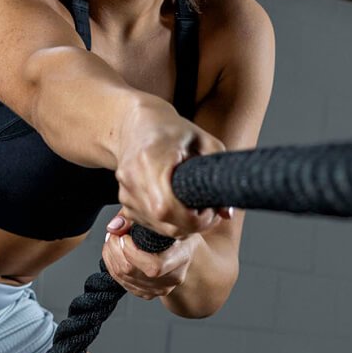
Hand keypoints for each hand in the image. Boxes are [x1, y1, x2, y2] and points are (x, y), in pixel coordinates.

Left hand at [101, 213, 201, 299]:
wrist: (183, 251)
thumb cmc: (174, 233)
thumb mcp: (162, 218)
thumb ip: (135, 218)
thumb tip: (114, 227)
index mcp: (181, 257)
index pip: (153, 266)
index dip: (131, 251)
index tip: (125, 236)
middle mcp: (172, 278)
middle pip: (132, 271)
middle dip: (115, 250)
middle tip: (114, 235)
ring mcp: (160, 288)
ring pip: (123, 277)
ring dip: (111, 257)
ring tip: (112, 241)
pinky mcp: (148, 293)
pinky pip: (122, 283)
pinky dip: (112, 266)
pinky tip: (114, 253)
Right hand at [114, 101, 230, 238]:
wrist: (137, 124)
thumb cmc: (172, 130)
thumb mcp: (203, 142)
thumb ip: (217, 174)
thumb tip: (226, 213)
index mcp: (150, 159)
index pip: (168, 208)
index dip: (194, 219)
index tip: (210, 210)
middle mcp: (133, 179)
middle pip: (165, 223)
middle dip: (192, 225)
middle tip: (207, 211)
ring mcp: (125, 192)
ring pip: (159, 228)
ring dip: (181, 225)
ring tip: (193, 205)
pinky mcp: (124, 202)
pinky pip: (150, 225)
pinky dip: (168, 222)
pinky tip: (177, 205)